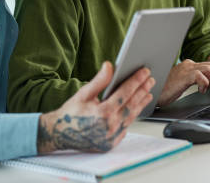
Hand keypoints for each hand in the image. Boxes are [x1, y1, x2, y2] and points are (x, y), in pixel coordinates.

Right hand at [37, 61, 154, 152]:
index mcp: (102, 113)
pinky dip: (132, 116)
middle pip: (131, 104)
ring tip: (147, 92)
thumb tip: (109, 66)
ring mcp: (111, 137)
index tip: (145, 72)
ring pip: (131, 117)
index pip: (124, 93)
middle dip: (142, 90)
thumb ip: (99, 81)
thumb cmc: (71, 113)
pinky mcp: (111, 143)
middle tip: (150, 79)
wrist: (60, 134)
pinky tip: (136, 107)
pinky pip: (125, 127)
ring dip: (140, 103)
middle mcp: (109, 126)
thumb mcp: (83, 94)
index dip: (136, 81)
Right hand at [157, 59, 209, 106]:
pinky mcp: (185, 76)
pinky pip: (202, 76)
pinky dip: (204, 85)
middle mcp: (189, 64)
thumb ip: (198, 80)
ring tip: (203, 90)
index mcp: (189, 65)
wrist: (154, 93)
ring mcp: (186, 69)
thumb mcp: (185, 85)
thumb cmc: (167, 91)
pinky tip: (199, 91)